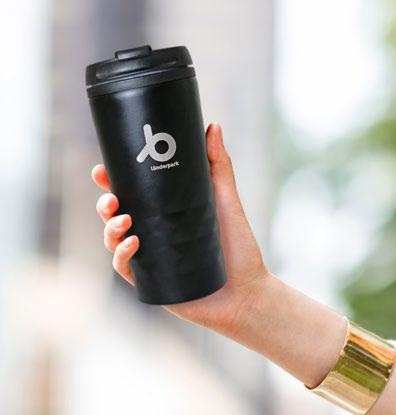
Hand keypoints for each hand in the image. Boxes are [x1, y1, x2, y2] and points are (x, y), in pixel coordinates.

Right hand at [92, 123, 269, 333]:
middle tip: (110, 196)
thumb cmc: (237, 245)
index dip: (113, 180)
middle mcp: (154, 232)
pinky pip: (125, 267)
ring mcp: (151, 256)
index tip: (103, 169)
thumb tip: (213, 125)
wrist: (246, 290)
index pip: (133, 193)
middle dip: (105, 202)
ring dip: (110, 227)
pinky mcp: (151, 280)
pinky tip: (133, 242)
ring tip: (123, 219)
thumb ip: (219, 164)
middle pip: (117, 214)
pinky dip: (122, 254)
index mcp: (166, 212)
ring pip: (114, 239)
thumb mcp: (226, 199)